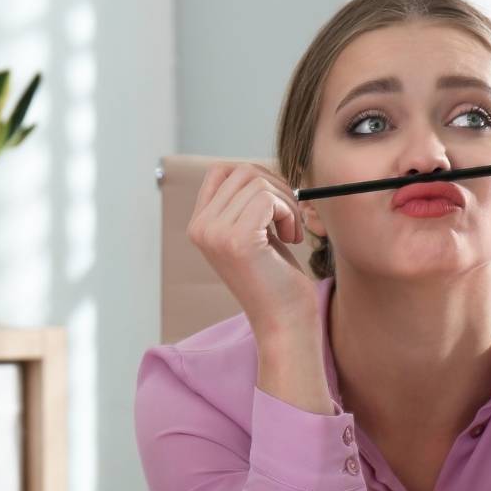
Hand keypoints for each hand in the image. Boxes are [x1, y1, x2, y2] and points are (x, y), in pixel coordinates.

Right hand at [188, 162, 317, 336]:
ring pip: (258, 181)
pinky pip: (268, 198)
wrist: (283, 321)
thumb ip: (246, 202)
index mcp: (199, 225)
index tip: (275, 204)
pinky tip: (291, 238)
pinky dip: (288, 212)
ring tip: (291, 232)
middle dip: (277, 187)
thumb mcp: (254, 232)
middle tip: (290, 219)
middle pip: (243, 171)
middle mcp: (200, 228)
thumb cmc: (276, 278)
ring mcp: (214, 233)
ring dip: (287, 202)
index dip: (256, 177)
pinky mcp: (237, 240)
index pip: (221, 171)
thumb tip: (259, 168)